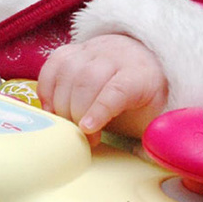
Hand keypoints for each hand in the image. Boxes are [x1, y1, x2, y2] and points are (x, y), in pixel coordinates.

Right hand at [38, 34, 167, 136]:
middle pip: (88, 79)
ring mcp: (92, 50)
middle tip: (81, 137)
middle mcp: (115, 56)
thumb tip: (150, 151)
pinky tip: (52, 108)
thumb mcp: (155, 116)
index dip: (100, 109)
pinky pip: (53, 64)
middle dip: (77, 112)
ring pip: (67, 70)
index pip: (118, 88)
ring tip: (67, 125)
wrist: (142, 61)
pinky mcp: (74, 50)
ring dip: (60, 103)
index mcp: (140, 74)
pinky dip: (47, 88)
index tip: (87, 130)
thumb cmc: (146, 98)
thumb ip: (151, 133)